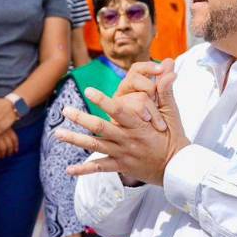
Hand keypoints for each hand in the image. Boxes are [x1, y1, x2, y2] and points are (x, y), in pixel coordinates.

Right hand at [0, 128, 17, 157]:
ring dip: (3, 153)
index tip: (15, 150)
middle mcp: (4, 131)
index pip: (14, 138)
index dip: (15, 145)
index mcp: (7, 127)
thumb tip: (4, 136)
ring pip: (3, 147)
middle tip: (8, 155)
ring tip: (2, 157)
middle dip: (9, 151)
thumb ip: (2, 127)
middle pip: (10, 144)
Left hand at [56, 68, 189, 184]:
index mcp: (139, 125)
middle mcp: (128, 139)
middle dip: (81, 118)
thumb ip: (165, 90)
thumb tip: (169, 67)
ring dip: (75, 140)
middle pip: (101, 128)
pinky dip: (84, 170)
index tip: (89, 90)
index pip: (119, 110)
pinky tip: (69, 170)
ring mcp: (123, 154)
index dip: (103, 101)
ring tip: (57, 134)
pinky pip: (100, 168)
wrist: (179, 169)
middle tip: (65, 109)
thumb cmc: (175, 138)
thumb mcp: (172, 114)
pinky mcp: (121, 166)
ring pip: (96, 146)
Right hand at [113, 60, 173, 132]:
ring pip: (133, 98)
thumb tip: (169, 60)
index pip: (136, 70)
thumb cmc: (163, 127)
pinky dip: (140, 119)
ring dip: (149, 110)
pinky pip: (125, 115)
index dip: (148, 67)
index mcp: (133, 88)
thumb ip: (165, 85)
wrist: (162, 152)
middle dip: (149, 90)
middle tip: (159, 102)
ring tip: (157, 122)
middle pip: (132, 81)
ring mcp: (116, 109)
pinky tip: (148, 124)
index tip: (161, 69)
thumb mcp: (166, 105)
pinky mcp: (113, 122)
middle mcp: (122, 95)